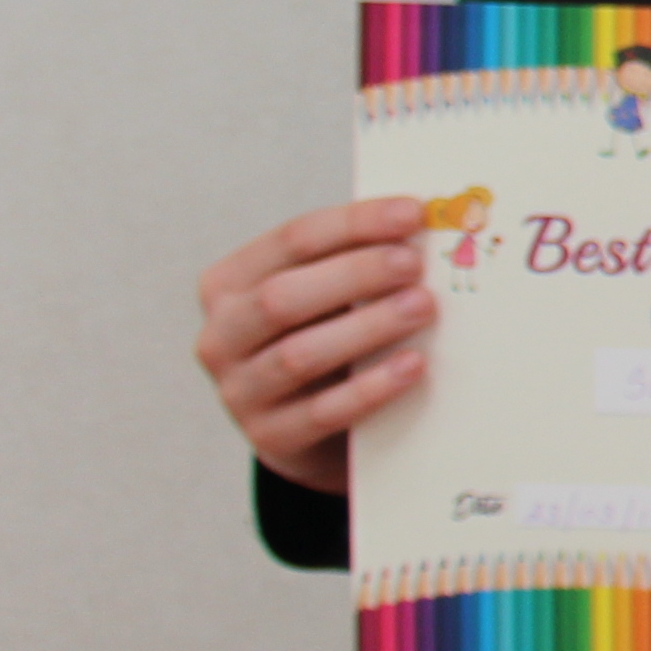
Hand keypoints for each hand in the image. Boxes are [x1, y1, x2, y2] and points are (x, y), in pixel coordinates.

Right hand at [195, 196, 439, 490]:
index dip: (354, 224)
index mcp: (231, 284)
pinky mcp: (271, 437)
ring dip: (366, 327)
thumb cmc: (325, 337)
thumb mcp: (326, 295)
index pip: (291, 240)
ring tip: (423, 306)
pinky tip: (413, 365)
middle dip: (354, 275)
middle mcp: (222, 336)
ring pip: (298, 355)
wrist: (310, 429)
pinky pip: (322, 412)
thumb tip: (427, 220)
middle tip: (414, 263)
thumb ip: (357, 259)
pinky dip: (370, 388)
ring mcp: (239, 392)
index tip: (413, 213)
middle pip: (282, 297)